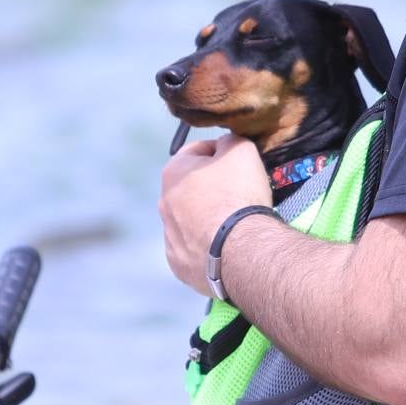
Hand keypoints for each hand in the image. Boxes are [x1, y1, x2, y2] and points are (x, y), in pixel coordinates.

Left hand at [158, 133, 271, 294]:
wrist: (240, 249)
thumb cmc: (239, 194)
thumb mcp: (241, 149)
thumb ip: (230, 140)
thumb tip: (225, 145)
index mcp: (173, 173)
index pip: (197, 151)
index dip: (220, 153)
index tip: (238, 163)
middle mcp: (164, 204)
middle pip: (192, 188)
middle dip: (212, 187)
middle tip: (239, 193)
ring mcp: (169, 237)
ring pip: (190, 220)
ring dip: (208, 217)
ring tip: (234, 223)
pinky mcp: (178, 264)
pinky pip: (193, 248)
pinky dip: (207, 245)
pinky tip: (225, 245)